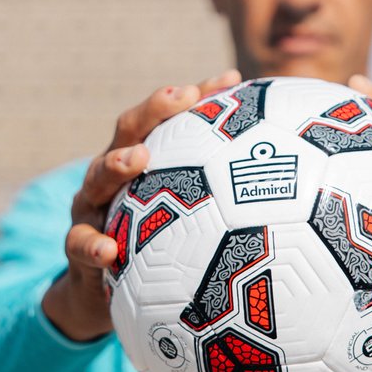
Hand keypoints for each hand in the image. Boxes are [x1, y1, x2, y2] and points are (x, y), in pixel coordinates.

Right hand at [42, 69, 241, 341]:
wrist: (100, 292)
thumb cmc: (156, 248)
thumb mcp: (187, 222)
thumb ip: (225, 202)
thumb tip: (292, 186)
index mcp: (144, 161)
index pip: (170, 119)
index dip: (199, 97)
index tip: (231, 79)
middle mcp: (114, 175)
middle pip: (129, 131)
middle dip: (155, 110)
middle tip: (181, 97)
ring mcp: (91, 206)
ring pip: (97, 177)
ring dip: (116, 163)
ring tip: (138, 159)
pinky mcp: (79, 247)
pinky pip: (81, 243)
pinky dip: (94, 244)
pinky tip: (110, 251)